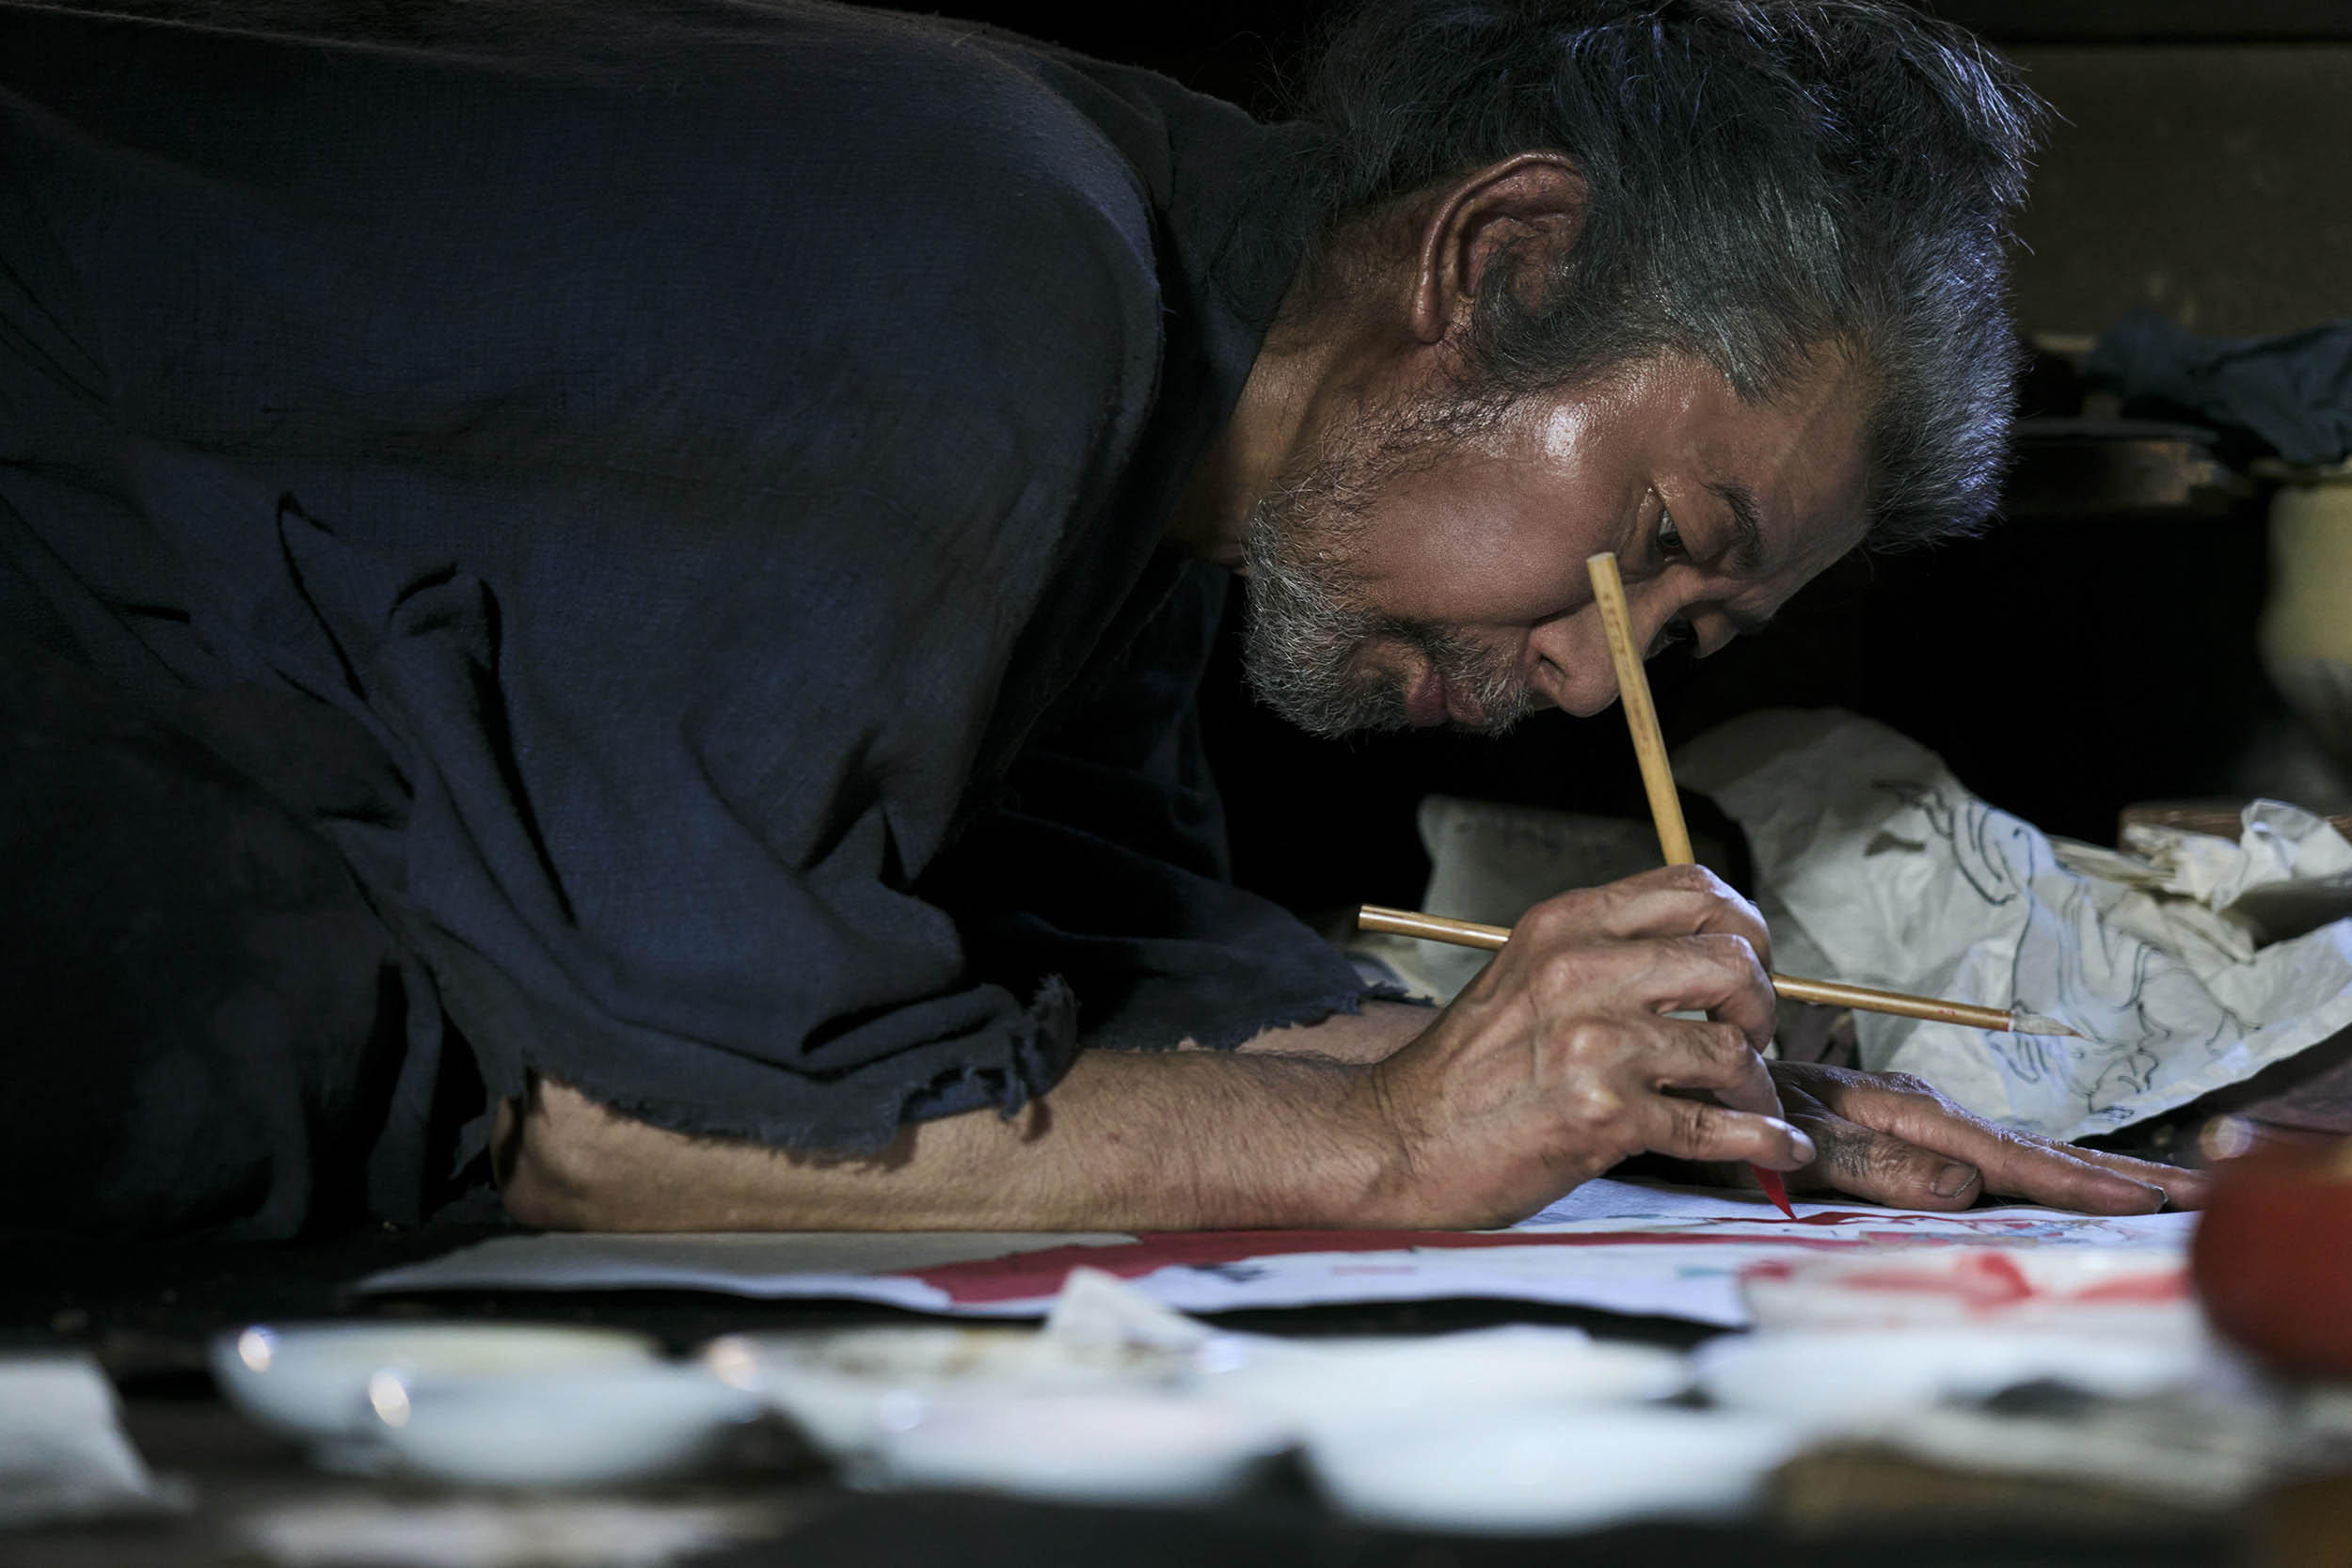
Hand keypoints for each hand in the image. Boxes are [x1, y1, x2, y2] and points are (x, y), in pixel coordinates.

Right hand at [1359, 865, 1815, 1227]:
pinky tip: (1775, 1151)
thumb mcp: (1526, 976)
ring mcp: (1594, 1044)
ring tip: (1746, 1104)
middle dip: (1762, 1004)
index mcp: (1564, 925)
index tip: (1749, 967)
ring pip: (1733, 1048)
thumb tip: (1709, 967)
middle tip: (1749, 1036)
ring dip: (1756, 1086)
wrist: (1397, 1138)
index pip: (1694, 890)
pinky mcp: (1604, 1116)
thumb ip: (1605, 958)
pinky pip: (1718, 1128)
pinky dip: (1763, 1145)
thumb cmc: (1465, 1072)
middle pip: (1732, 959)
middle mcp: (1581, 971)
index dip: (1745, 927)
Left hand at [1765, 1062, 2208, 1213]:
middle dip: (2109, 1172)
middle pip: (2025, 1149)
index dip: (2076, 1182)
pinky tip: (2055, 1185)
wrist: (1684, 1079)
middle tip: (2193, 1193)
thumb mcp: (1788, 1142)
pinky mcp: (1888, 1130)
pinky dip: (2027, 1169)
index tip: (2145, 1201)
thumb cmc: (1728, 1115)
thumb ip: (1869, 1164)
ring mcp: (1905, 1118)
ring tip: (2151, 1190)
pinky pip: (1972, 1154)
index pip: (2005, 1156)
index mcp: (1900, 1113)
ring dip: (2079, 1170)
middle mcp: (1913, 1111)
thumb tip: (1963, 1186)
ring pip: (2005, 1150)